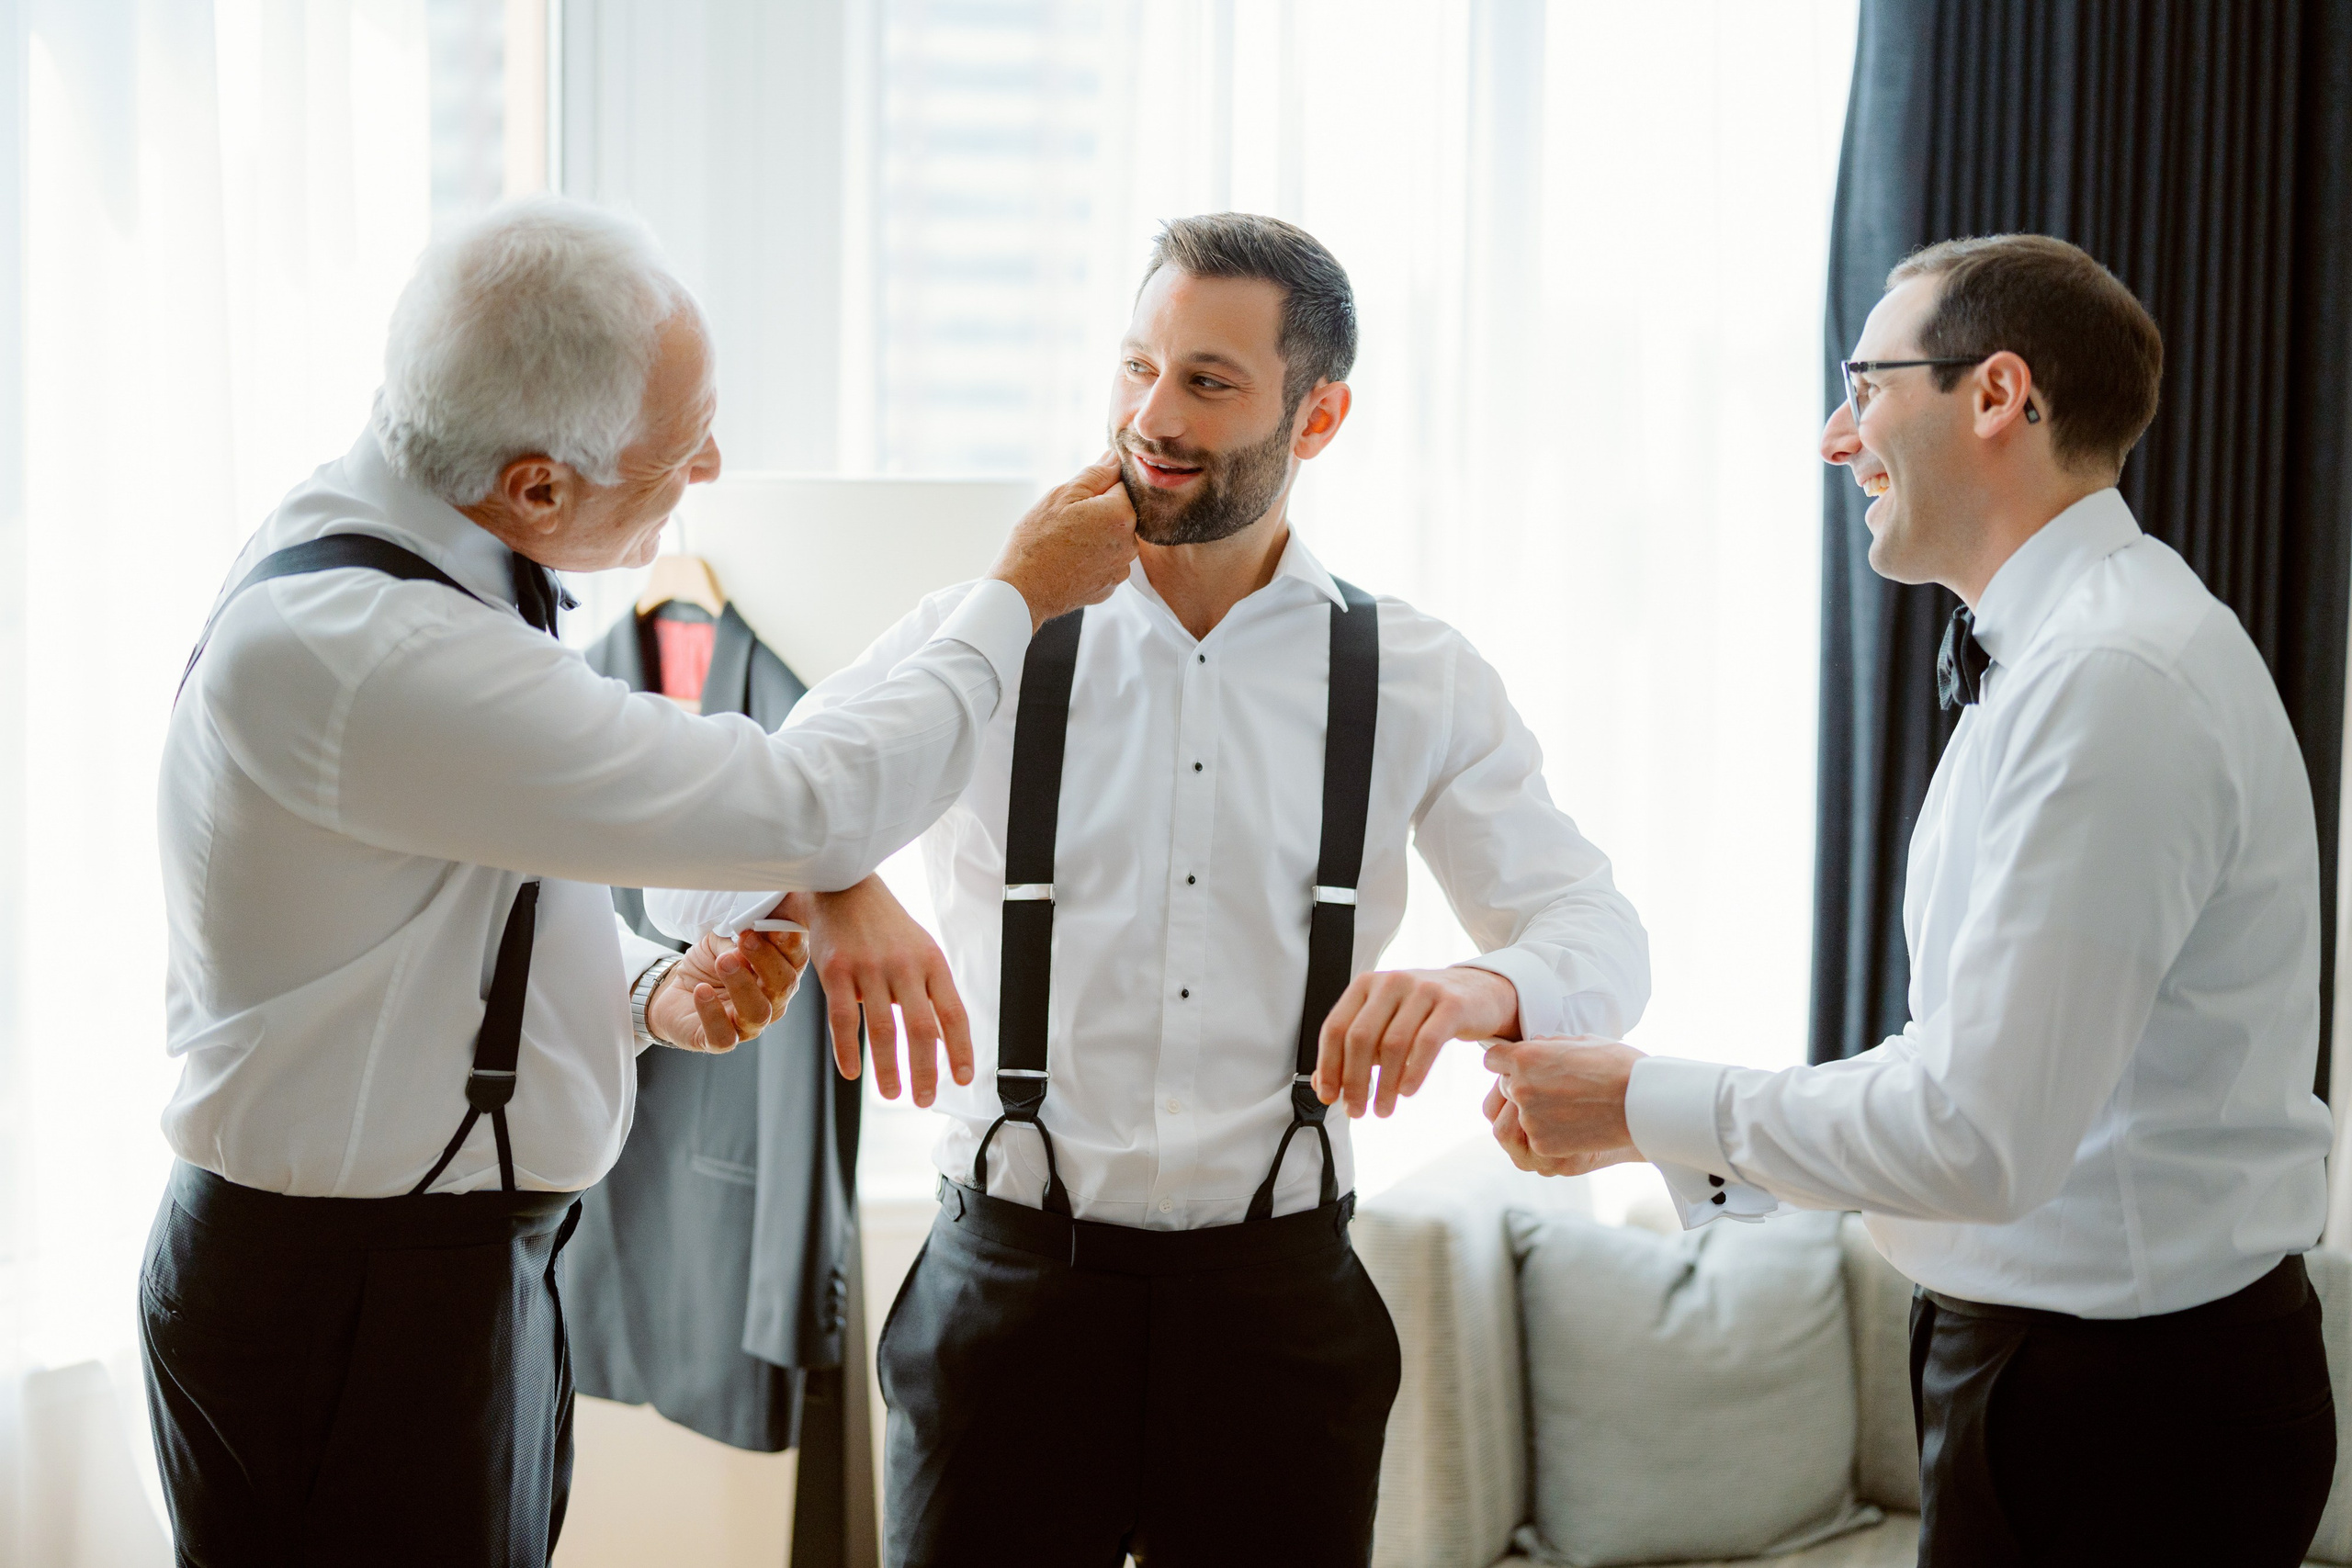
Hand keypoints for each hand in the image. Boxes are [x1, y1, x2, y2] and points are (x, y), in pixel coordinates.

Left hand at [647, 926, 805, 1052]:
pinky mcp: (721, 1041)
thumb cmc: (708, 962)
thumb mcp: (722, 939)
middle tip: (746, 938)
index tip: (774, 926)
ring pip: (758, 1011)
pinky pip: (724, 1036)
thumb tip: (750, 933)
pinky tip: (701, 991)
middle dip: (766, 959)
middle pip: (784, 984)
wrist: (676, 988)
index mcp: (781, 971)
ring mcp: (750, 1024)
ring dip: (742, 984)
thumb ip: (738, 937)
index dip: (789, 942)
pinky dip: (712, 1013)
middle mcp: (772, 1000)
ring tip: (723, 961)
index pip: (796, 957)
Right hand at [784, 878, 972, 1107]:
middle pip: (921, 1028)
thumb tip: (949, 1039)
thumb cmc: (888, 927)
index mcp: (932, 962)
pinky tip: (851, 1073)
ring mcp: (870, 967)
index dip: (960, 1048)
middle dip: (926, 1070)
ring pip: (883, 1029)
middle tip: (925, 1100)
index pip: (953, 1013)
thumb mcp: (922, 950)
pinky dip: (847, 1051)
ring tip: (893, 1094)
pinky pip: (842, 1019)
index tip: (963, 1078)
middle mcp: (905, 965)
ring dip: (889, 1068)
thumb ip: (933, 991)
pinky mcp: (836, 970)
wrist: (844, 887)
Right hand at [988, 453, 1138, 628]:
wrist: (1022, 590)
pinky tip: (1070, 561)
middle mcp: (1129, 544)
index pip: (1121, 485)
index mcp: (1121, 514)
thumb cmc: (1037, 540)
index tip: (1076, 500)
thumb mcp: (1061, 495)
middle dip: (1098, 512)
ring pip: (1114, 539)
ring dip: (1097, 536)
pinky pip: (1106, 563)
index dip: (1097, 488)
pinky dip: (1092, 559)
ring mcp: (1121, 569)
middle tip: (1067, 522)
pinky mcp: (1110, 587)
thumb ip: (1095, 474)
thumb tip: (1115, 458)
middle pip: (1120, 514)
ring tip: (1066, 543)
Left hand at [1312, 966, 1518, 1117]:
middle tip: (1356, 1112)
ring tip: (1383, 1110)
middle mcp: (1390, 982)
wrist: (1478, 993)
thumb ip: (1354, 1051)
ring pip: (1393, 1044)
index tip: (1329, 1097)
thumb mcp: (1385, 1024)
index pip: (1335, 1028)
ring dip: (1385, 1085)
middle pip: (1360, 1038)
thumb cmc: (1423, 1014)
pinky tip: (1406, 1093)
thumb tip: (1322, 1085)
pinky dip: (1414, 1072)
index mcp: (1365, 985)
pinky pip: (1427, 1043)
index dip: (1328, 1066)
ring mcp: (1422, 990)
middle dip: (1355, 1081)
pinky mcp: (1451, 1005)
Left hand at [1482, 1037, 1645, 1170]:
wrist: (1642, 1103)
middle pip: (1505, 1088)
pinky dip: (1548, 1134)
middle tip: (1547, 1090)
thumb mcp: (1580, 1042)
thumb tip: (1536, 1046)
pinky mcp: (1541, 1145)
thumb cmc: (1618, 1066)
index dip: (1506, 1062)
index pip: (1493, 1059)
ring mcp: (1529, 1119)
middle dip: (1521, 1087)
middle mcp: (1520, 1087)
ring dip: (1532, 1113)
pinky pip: (1533, 1139)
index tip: (1517, 1066)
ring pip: (1517, 1117)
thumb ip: (1549, 1047)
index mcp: (1525, 1057)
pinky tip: (1572, 1126)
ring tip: (1563, 1110)